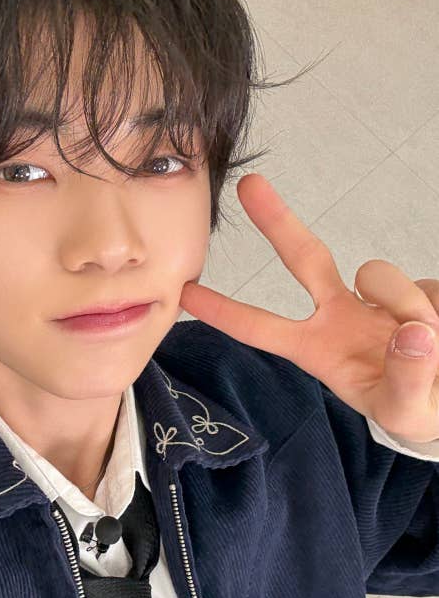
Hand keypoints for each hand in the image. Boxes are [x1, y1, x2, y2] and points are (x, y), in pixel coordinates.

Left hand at [179, 174, 438, 443]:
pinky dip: (437, 311)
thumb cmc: (416, 409)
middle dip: (277, 222)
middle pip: (305, 259)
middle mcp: (340, 315)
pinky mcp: (418, 288)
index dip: (225, 312)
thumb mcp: (403, 412)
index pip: (262, 329)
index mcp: (319, 349)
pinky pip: (425, 288)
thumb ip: (406, 380)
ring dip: (405, 307)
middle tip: (249, 185)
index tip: (185, 293)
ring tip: (431, 348)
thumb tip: (411, 334)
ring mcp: (378, 299)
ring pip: (378, 274)